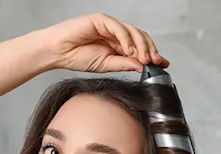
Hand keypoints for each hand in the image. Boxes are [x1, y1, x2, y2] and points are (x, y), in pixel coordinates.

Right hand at [39, 13, 169, 73]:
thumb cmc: (77, 57)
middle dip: (150, 50)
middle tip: (155, 62)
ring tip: (143, 58)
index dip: (153, 54)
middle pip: (140, 38)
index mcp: (118, 45)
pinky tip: (129, 50)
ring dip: (141, 45)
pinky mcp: (101, 20)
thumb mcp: (107, 65)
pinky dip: (126, 39)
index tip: (163, 65)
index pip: (141, 47)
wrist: (57, 53)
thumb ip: (124, 64)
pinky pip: (118, 27)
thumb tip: (143, 66)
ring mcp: (109, 26)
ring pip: (133, 31)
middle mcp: (116, 34)